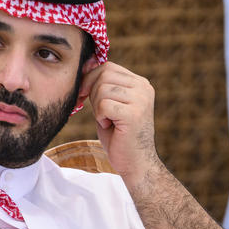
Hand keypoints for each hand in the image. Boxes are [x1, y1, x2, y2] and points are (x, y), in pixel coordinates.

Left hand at [77, 58, 159, 188]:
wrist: (135, 163)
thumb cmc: (119, 137)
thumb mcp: (109, 106)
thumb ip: (101, 87)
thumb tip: (85, 65)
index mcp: (140, 83)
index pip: (108, 67)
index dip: (90, 80)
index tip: (85, 96)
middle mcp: (144, 88)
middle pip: (103, 74)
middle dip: (92, 93)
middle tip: (99, 113)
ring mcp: (141, 99)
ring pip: (102, 89)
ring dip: (97, 108)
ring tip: (108, 120)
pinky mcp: (134, 113)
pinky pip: (103, 105)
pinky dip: (100, 117)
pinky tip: (110, 126)